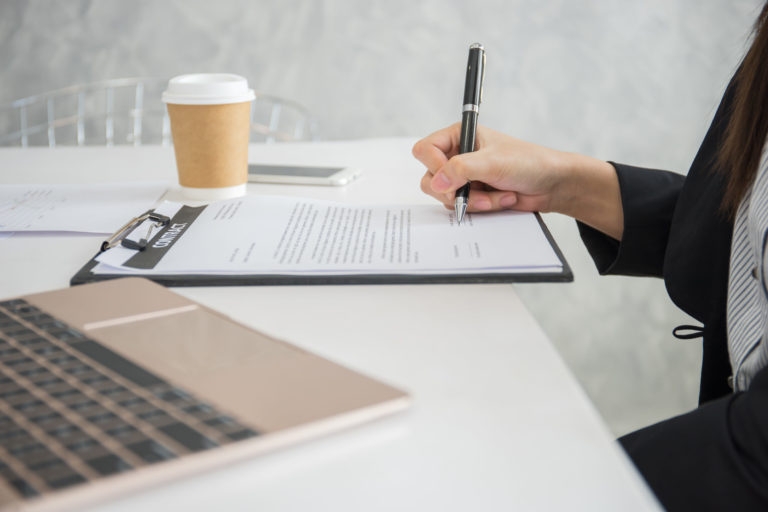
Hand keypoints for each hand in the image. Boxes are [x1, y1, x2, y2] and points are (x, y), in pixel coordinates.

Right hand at [412, 123, 566, 213]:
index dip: (434, 165)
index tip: (451, 176)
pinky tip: (501, 199)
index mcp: (460, 135)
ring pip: (446, 196)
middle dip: (455, 189)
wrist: (550, 185)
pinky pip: (461, 207)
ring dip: (473, 200)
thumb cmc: (528, 162)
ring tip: (497, 194)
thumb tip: (437, 182)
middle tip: (474, 190)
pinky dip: (481, 207)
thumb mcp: (493, 162)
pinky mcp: (472, 195)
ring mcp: (463, 177)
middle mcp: (457, 155)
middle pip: (431, 177)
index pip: (425, 149)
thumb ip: (462, 169)